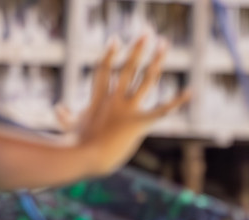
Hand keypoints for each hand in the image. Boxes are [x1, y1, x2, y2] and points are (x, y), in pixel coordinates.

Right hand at [56, 36, 190, 177]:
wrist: (83, 157)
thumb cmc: (76, 146)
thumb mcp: (70, 128)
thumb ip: (65, 117)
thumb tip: (58, 108)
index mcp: (99, 98)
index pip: (104, 70)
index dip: (109, 55)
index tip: (116, 40)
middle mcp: (114, 99)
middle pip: (128, 67)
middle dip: (138, 49)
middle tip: (146, 32)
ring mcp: (127, 109)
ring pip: (145, 80)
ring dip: (156, 61)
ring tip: (164, 44)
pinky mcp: (138, 123)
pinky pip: (161, 110)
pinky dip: (177, 101)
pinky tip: (191, 92)